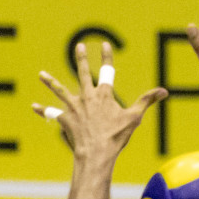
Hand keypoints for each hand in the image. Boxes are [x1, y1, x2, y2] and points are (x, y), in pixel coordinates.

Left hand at [34, 41, 165, 162]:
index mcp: (103, 94)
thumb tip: (164, 91)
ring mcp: (73, 107)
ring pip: (60, 90)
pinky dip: (43, 111)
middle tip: (79, 46)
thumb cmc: (116, 136)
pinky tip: (34, 107)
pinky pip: (51, 114)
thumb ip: (147, 101)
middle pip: (82, 73)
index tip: (104, 45)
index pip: (107, 71)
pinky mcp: (64, 119)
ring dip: (51, 82)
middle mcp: (86, 96)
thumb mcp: (134, 118)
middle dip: (80, 58)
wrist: (96, 153)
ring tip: (42, 75)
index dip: (106, 57)